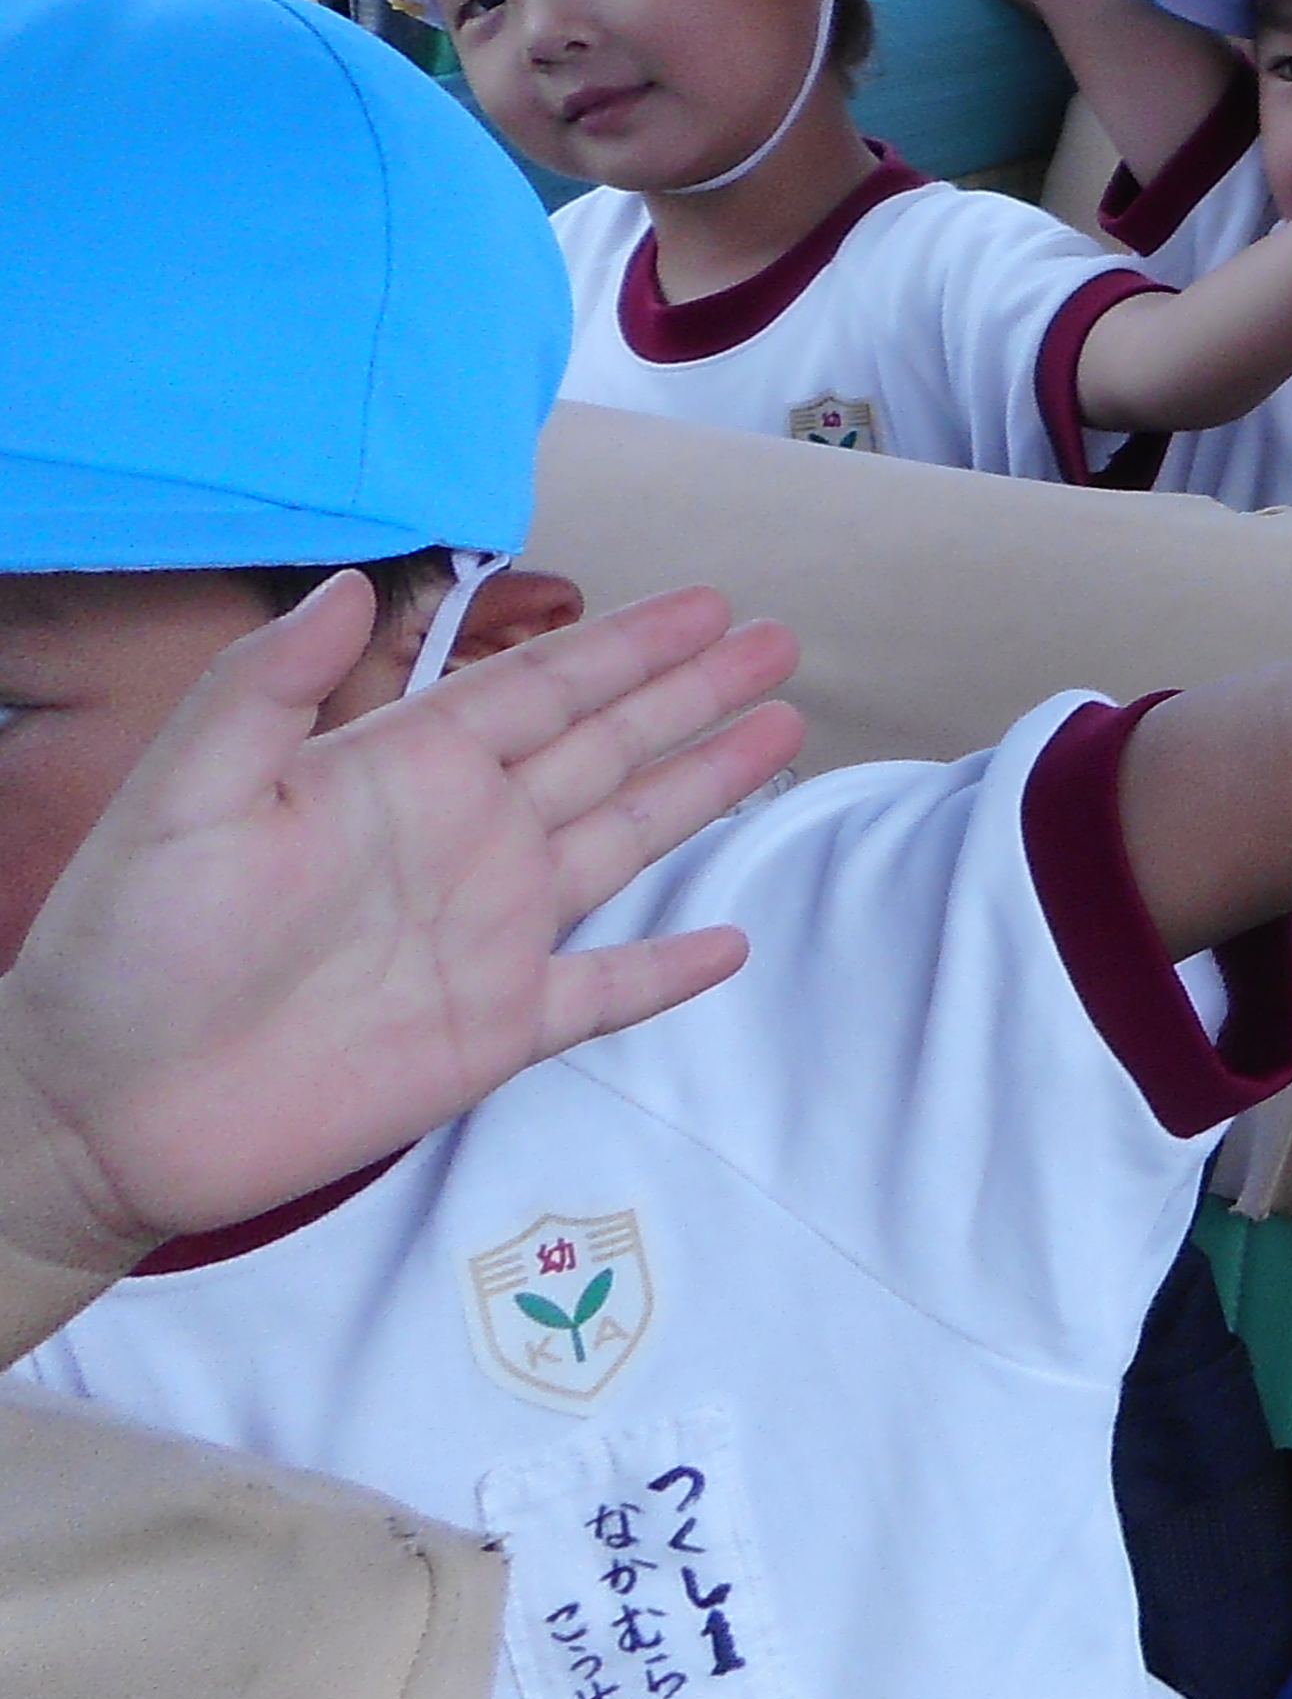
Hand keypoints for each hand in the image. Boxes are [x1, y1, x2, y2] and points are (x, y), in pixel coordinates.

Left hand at [0, 582, 801, 1271]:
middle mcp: (462, 840)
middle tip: (778, 641)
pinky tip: (732, 941)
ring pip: (624, 841)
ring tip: (783, 731)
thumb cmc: (124, 951)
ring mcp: (486, 935)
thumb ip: (262, 689)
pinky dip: (668, 969)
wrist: (101, 1113)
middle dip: (692, 692)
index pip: (539, 690)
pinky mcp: (492, 1031)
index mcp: (401, 775)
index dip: (627, 645)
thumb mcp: (181, 801)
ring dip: (703, 787)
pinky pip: (603, 991)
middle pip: (605, 747)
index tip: (708, 603)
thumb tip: (354, 585)